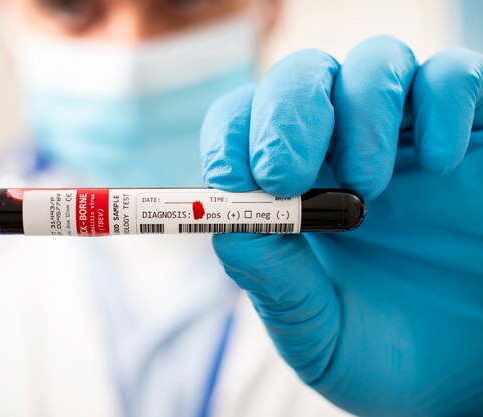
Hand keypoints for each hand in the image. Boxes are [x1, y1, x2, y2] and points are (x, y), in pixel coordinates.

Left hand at [200, 36, 482, 415]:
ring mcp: (410, 140)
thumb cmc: (388, 355)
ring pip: (373, 61)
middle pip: (301, 77)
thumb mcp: (315, 334)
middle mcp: (345, 152)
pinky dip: (442, 102)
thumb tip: (229, 222)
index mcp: (294, 192)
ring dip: (359, 109)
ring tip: (368, 186)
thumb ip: (272, 282)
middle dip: (286, 114)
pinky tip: (439, 164)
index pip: (243, 125)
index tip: (233, 177)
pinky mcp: (473, 138)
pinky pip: (456, 76)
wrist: (470, 379)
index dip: (231, 135)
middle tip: (287, 174)